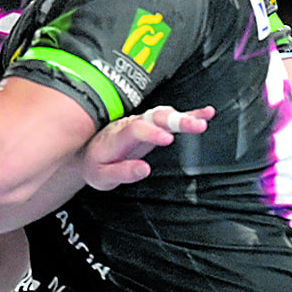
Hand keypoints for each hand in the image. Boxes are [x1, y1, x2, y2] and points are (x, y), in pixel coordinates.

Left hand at [83, 105, 214, 187]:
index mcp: (117, 138)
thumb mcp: (102, 177)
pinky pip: (170, 117)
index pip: (136, 129)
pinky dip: (188, 114)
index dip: (152, 132)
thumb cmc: (96, 166)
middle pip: (155, 117)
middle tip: (196, 126)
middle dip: (177, 120)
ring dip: (185, 116)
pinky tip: (205, 114)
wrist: (87, 153)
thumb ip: (122, 172)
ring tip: (204, 119)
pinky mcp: (150, 125)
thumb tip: (144, 169)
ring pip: (164, 114)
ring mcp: (141, 123)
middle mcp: (130, 125)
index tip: (167, 139)